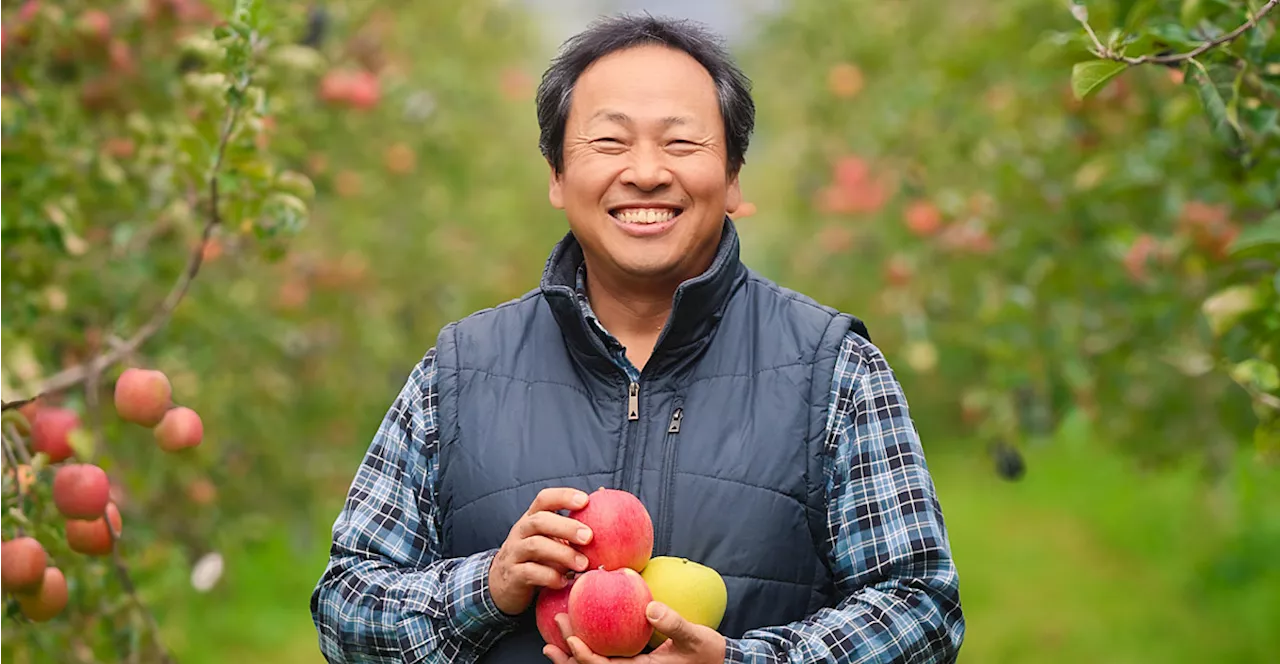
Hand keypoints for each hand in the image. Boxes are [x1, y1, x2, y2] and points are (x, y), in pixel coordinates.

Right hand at [488, 488, 592, 614]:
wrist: (503, 586)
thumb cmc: (537, 558)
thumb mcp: (550, 540)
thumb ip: (570, 530)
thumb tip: (603, 506)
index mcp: (532, 519)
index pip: (544, 499)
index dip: (564, 496)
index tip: (586, 500)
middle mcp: (521, 532)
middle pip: (540, 521)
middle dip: (566, 527)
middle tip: (589, 536)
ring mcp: (514, 553)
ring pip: (535, 546)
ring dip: (562, 554)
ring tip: (583, 564)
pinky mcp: (513, 575)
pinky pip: (530, 573)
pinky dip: (550, 577)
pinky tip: (564, 582)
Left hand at [542, 601, 726, 663]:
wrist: (719, 663)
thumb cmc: (708, 652)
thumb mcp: (694, 637)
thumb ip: (673, 624)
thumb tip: (650, 608)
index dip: (585, 658)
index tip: (571, 641)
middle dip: (569, 657)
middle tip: (553, 635)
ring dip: (573, 657)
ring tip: (552, 644)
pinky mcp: (634, 663)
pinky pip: (606, 659)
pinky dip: (588, 651)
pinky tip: (578, 636)